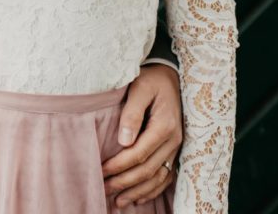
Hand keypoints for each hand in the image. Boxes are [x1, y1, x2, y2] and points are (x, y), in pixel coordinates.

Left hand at [102, 63, 181, 207]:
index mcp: (164, 125)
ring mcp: (176, 148)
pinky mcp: (175, 150)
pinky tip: (139, 198)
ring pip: (157, 178)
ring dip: (137, 191)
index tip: (101, 170)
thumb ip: (131, 113)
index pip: (139, 153)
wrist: (171, 75)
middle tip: (104, 189)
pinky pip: (166, 176)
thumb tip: (123, 141)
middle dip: (124, 183)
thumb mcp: (140, 88)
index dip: (119, 165)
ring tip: (118, 201)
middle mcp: (173, 140)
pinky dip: (152, 190)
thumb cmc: (152, 80)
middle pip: (147, 170)